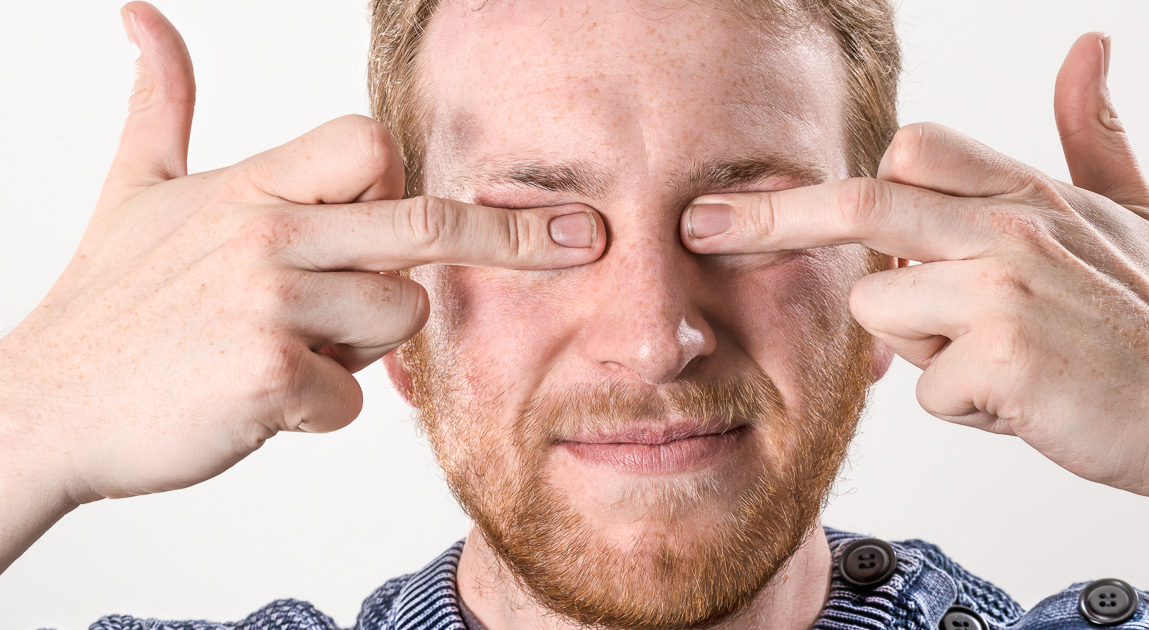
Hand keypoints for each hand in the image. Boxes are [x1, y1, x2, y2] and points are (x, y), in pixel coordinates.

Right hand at [0, 3, 602, 511]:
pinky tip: (257, 402)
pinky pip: (351, 397)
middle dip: (511, 238)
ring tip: (281, 351)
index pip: (370, 148)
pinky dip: (317, 411)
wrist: (43, 405)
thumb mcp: (131, 189)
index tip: (434, 206)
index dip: (403, 178)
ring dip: (357, 347)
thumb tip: (142, 17)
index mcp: (248, 186)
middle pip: (425, 223)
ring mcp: (270, 304)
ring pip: (398, 319)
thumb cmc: (106, 304)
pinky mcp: (270, 377)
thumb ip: (160, 103)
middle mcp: (267, 232)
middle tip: (585, 237)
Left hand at [681, 33, 1148, 503]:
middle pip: (862, 206)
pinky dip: (961, 405)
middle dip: (768, 216)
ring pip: (883, 308)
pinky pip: (926, 387)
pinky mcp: (1004, 359)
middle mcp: (1011, 228)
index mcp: (1028, 193)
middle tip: (698, 226)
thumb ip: (1092, 134)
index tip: (767, 195)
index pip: (910, 155)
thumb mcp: (1132, 215)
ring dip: (919, 346)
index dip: (840, 181)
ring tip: (994, 358)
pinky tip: (1017, 400)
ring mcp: (1005, 290)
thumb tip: (1088, 46)